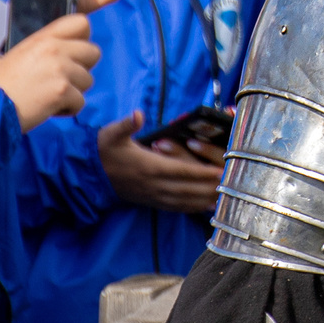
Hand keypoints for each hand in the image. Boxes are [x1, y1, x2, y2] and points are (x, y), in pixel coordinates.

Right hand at [0, 14, 98, 130]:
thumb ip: (36, 52)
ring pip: (88, 80)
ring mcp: (60, 69)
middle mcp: (54, 49)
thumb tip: (48, 56)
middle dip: (82, 69)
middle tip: (61, 80)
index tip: (73, 53)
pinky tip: (48, 109)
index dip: (83, 38)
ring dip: (73, 92)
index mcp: (42, 38)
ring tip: (49, 97)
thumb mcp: (10, 57)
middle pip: (93, 52)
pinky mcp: (62, 90)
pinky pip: (80, 102)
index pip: (81, 22)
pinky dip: (67, 110)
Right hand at [98, 111, 227, 212]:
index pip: (182, 170)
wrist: (88, 175)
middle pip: (189, 189)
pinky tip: (208, 207)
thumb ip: (126, 125)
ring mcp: (153, 196)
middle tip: (234, 185)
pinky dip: (194, 208)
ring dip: (207, 200)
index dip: (203, 172)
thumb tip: (137, 114)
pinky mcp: (152, 202)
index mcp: (149, 166)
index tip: (221, 170)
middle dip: (212, 188)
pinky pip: (176, 207)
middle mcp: (154, 184)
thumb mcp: (111, 134)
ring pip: (185, 201)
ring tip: (227, 197)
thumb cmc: (103, 150)